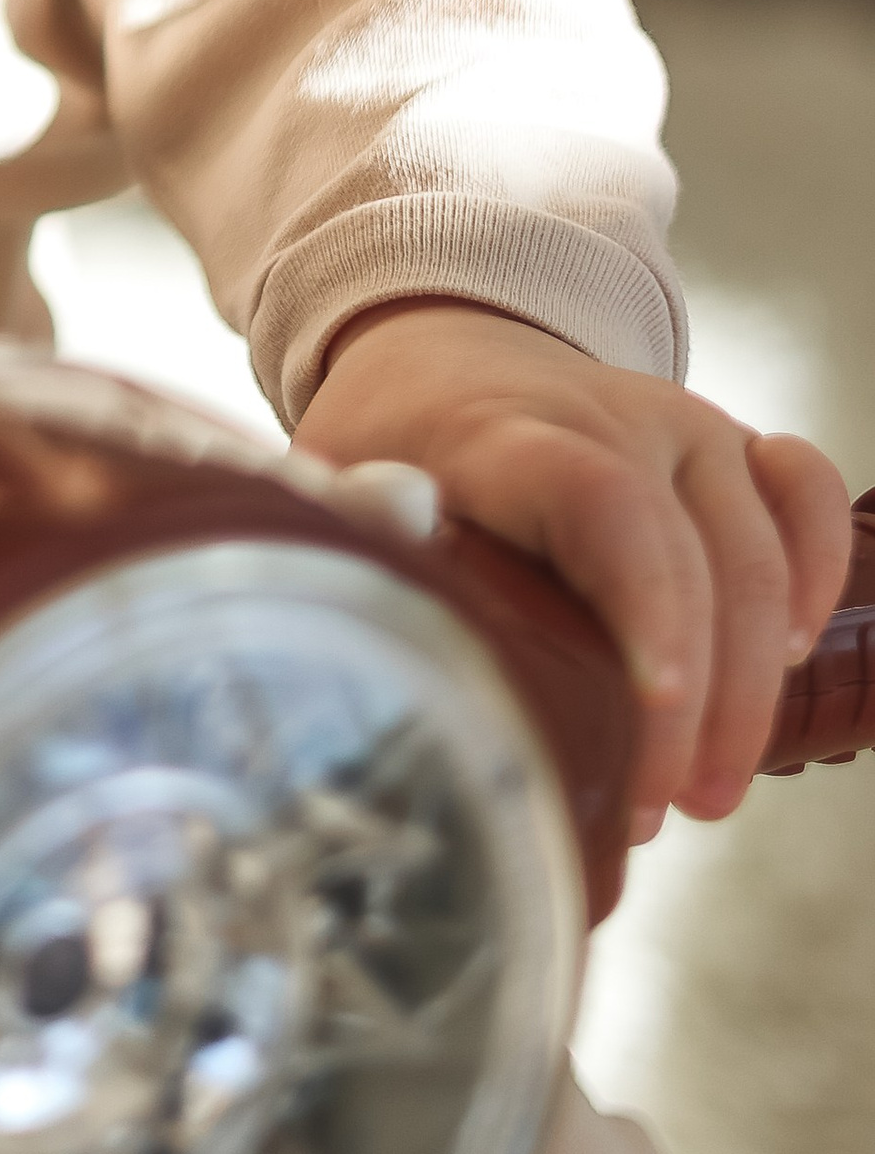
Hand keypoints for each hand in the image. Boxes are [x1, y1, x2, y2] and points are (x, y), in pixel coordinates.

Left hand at [294, 297, 853, 836]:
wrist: (444, 347)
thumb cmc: (397, 436)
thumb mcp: (341, 476)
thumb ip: (356, 547)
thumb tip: (371, 642)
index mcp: (507, 431)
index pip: (600, 502)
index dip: (644, 605)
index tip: (655, 708)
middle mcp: (612, 418)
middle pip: (693, 553)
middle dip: (695, 701)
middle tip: (659, 806)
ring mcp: (681, 427)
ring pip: (758, 547)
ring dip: (750, 682)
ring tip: (709, 788)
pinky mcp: (727, 443)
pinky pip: (803, 490)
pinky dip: (813, 572)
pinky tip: (787, 657)